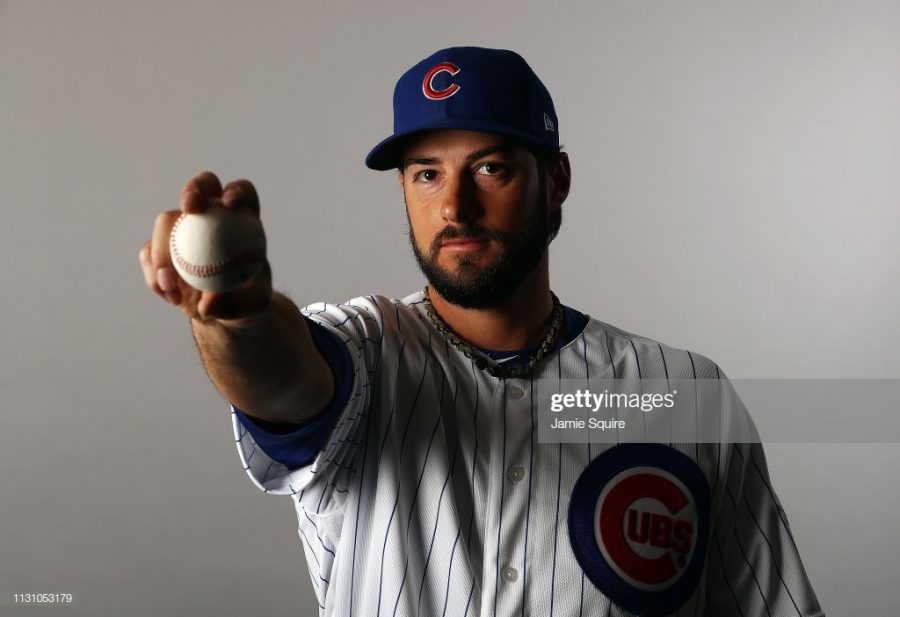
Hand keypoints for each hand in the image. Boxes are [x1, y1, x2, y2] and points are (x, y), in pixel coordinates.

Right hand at [139, 171, 272, 321]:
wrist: (225, 310)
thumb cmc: (247, 301)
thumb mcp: (253, 306)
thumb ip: (238, 303)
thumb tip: (209, 302)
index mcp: (241, 216)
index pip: (241, 192)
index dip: (236, 190)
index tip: (230, 204)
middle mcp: (211, 214)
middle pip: (200, 187)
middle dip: (193, 189)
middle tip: (189, 208)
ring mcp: (182, 228)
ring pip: (166, 221)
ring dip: (164, 250)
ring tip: (172, 284)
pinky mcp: (161, 248)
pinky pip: (150, 254)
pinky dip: (156, 275)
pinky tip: (169, 296)